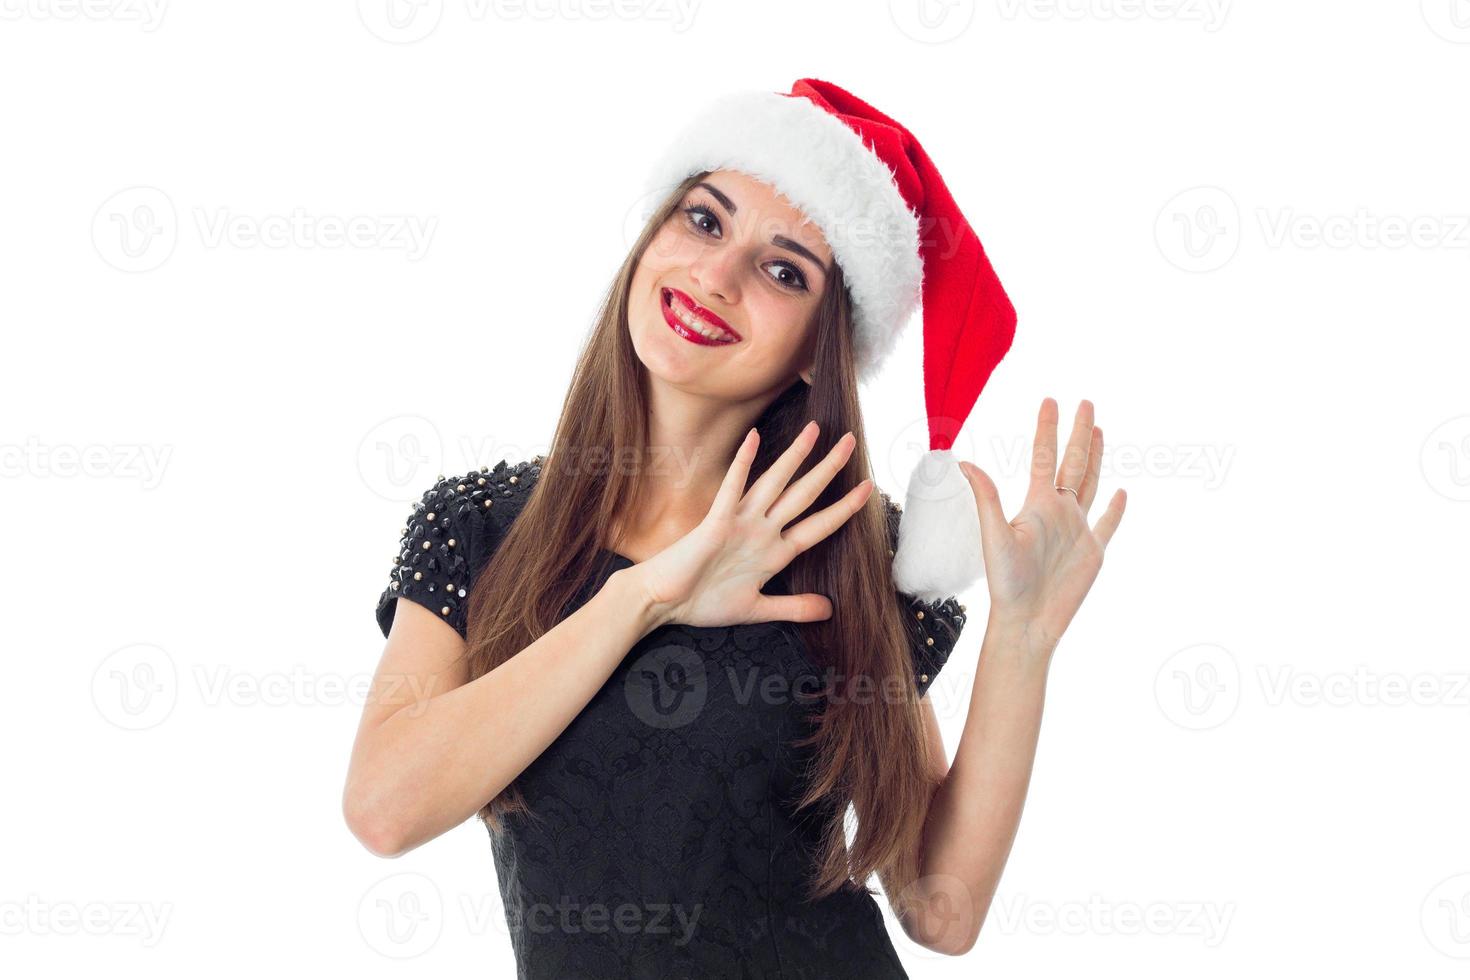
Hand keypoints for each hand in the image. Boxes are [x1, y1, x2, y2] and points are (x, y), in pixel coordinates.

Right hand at [631, 420, 873, 628]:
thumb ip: (793, 608)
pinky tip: (755, 438)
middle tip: (853, 440)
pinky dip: (743, 464)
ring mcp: (739, 524)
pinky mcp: (715, 524)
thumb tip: (828, 610)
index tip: (869, 489)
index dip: (845, 508)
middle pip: (804, 494)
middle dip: (830, 469)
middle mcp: (761, 531)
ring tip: (817, 430)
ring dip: (796, 457)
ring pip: (774, 484)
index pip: (818, 525)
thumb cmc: (701, 601)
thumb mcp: (757, 608)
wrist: (662, 602)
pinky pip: (733, 489)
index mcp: (773, 551)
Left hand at [959, 398, 1125, 653]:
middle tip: (1087, 403)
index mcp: (1038, 504)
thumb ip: (987, 499)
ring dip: (1096, 458)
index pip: (1044, 456)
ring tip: (1100, 432)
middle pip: (1074, 463)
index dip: (1048, 428)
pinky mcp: (1093, 552)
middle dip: (1080, 433)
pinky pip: (1108, 526)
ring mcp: (1077, 531)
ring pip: (1091, 485)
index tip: (1051, 400)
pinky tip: (1121, 493)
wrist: (1027, 620)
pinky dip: (1116, 510)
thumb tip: (964, 463)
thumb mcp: (995, 537)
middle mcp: (1059, 512)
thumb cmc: (1006, 583)